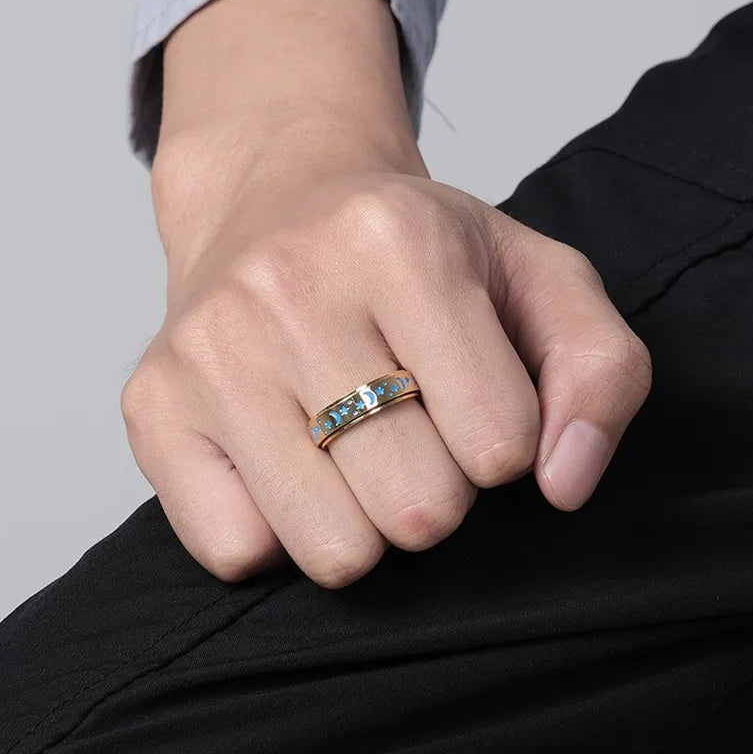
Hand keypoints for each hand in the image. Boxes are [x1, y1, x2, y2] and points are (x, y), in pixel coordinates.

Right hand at [121, 168, 650, 587]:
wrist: (276, 202)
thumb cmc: (411, 254)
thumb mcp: (536, 280)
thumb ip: (598, 373)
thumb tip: (564, 483)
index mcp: (400, 244)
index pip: (504, 446)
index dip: (503, 445)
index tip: (466, 401)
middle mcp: (288, 291)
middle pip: (419, 512)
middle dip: (435, 492)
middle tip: (404, 428)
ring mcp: (208, 354)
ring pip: (333, 549)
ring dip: (361, 519)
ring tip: (345, 447)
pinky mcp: (153, 409)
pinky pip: (238, 551)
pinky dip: (278, 529)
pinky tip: (284, 459)